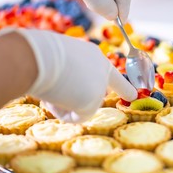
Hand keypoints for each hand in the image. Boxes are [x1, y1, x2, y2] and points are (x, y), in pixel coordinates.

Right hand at [12, 28, 136, 122]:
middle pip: (90, 94)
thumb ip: (71, 77)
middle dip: (75, 99)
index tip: (134, 96)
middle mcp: (102, 70)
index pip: (113, 75)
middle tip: (57, 92)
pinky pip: (76, 117)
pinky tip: (52, 99)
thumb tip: (67, 97)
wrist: (38, 55)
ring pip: (80, 106)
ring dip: (62, 103)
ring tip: (50, 86)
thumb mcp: (59, 61)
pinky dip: (62, 113)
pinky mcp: (93, 101)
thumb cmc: (40, 54)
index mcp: (94, 57)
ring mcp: (100, 85)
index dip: (123, 87)